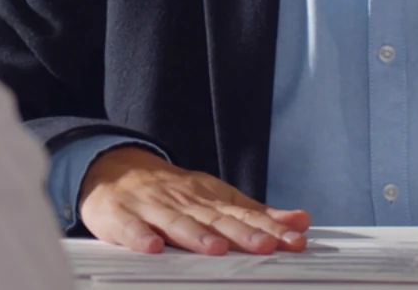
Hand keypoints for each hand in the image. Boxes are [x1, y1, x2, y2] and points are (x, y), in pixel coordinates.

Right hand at [79, 147, 310, 255]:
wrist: (116, 169)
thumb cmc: (174, 193)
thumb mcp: (217, 198)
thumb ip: (257, 214)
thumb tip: (301, 222)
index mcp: (209, 198)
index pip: (244, 215)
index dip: (270, 228)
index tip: (294, 240)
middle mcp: (184, 201)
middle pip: (215, 219)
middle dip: (242, 233)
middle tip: (266, 245)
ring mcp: (152, 207)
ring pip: (176, 223)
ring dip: (196, 235)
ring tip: (216, 248)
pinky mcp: (119, 216)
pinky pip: (129, 227)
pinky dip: (139, 236)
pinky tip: (152, 247)